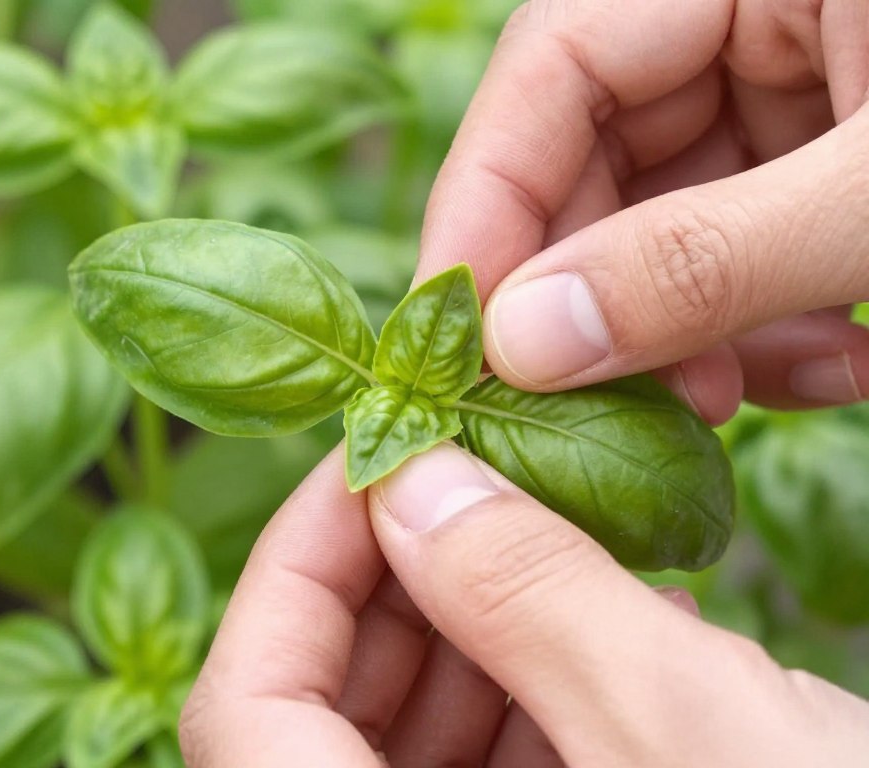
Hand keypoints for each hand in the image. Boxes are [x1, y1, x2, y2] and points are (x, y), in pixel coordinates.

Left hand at [178, 445, 868, 765]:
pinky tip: (609, 628)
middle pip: (320, 707)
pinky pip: (490, 757)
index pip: (242, 714)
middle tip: (471, 484)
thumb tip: (413, 480)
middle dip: (394, 579)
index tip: (374, 464)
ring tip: (559, 550)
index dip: (294, 566)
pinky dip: (529, 681)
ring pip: (404, 727)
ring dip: (469, 622)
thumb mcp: (684, 725)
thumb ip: (528, 594)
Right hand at [419, 0, 868, 422]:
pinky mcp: (821, 168)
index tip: (462, 336)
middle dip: (601, 300)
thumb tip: (527, 345)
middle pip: (598, 161)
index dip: (489, 204)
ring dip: (691, 335)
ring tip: (735, 397)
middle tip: (599, 408)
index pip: (555, 63)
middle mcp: (749, 22)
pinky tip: (831, 363)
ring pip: (665, 227)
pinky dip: (766, 329)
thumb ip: (705, 259)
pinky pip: (741, 252)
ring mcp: (789, 95)